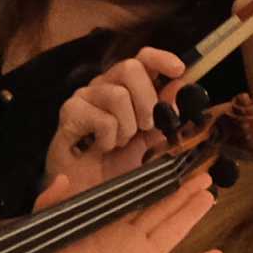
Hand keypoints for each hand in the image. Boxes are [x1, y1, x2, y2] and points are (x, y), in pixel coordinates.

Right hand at [41, 48, 187, 196]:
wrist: (93, 193)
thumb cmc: (120, 165)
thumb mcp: (153, 140)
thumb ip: (167, 114)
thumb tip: (182, 87)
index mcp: (127, 87)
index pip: (143, 58)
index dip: (161, 59)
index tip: (179, 70)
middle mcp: (105, 85)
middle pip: (130, 67)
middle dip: (147, 100)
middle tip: (145, 127)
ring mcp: (85, 96)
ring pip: (118, 95)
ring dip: (127, 127)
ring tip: (119, 144)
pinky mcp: (70, 112)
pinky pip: (103, 119)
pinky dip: (109, 139)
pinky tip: (101, 148)